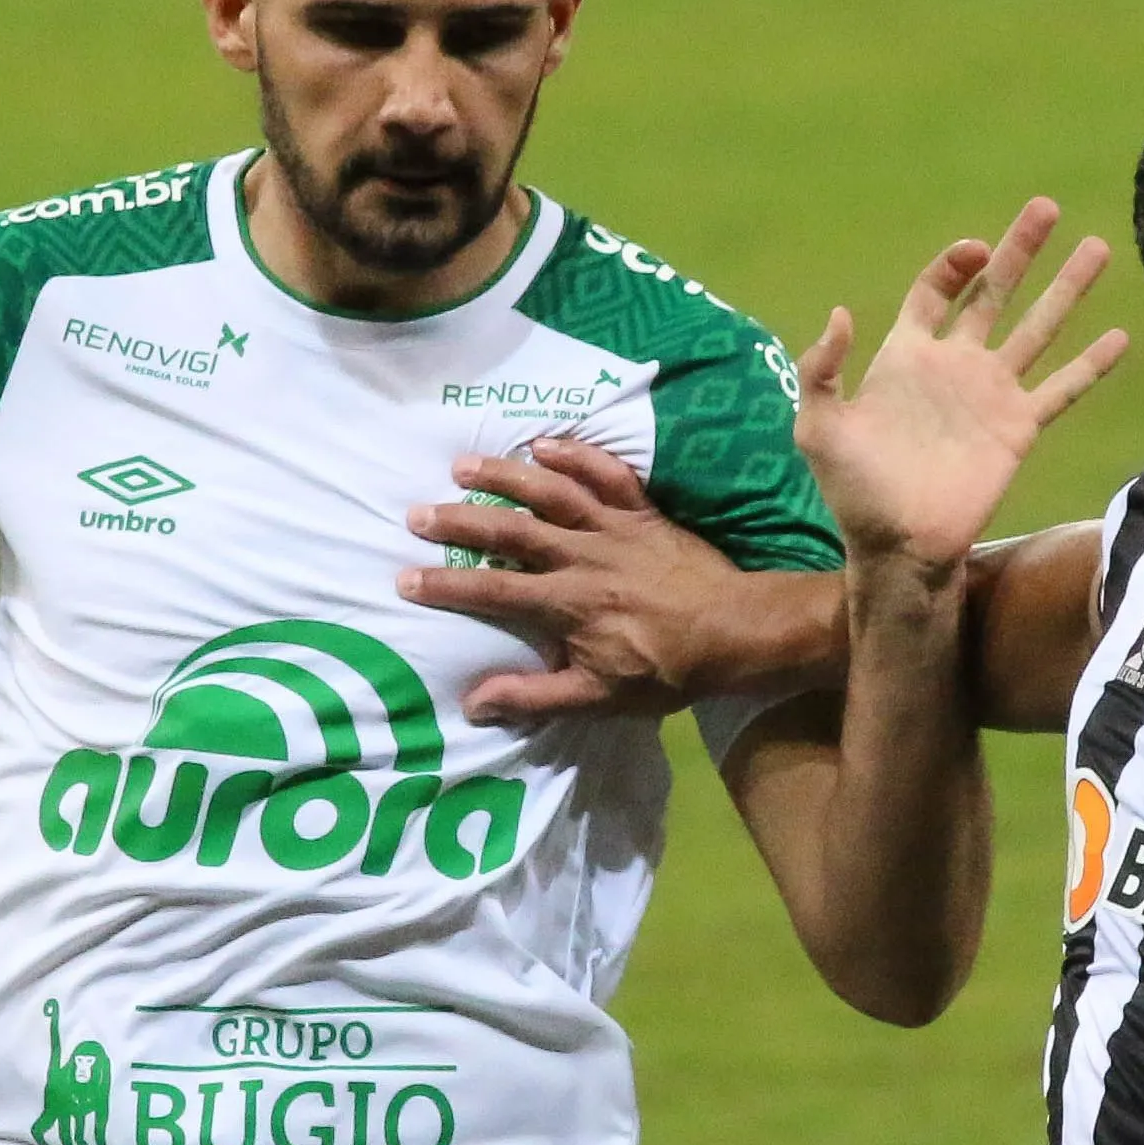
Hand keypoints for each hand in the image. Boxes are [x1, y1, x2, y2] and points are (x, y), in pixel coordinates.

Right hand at [400, 439, 737, 723]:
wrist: (737, 631)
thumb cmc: (668, 670)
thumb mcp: (600, 698)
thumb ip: (535, 695)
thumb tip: (473, 701)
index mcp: (570, 604)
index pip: (495, 591)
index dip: (448, 585)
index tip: (406, 579)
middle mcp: (584, 557)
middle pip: (512, 532)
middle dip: (461, 521)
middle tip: (417, 513)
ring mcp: (615, 528)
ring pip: (551, 493)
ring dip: (505, 476)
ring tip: (462, 465)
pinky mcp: (643, 512)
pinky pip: (607, 474)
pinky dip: (576, 455)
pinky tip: (543, 443)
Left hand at [795, 198, 1121, 571]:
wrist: (899, 545)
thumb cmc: (853, 490)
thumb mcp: (818, 427)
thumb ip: (823, 369)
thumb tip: (841, 314)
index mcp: (907, 356)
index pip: (934, 291)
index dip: (952, 266)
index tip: (975, 250)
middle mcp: (956, 365)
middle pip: (994, 292)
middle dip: (1019, 249)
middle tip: (1046, 207)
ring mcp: (992, 394)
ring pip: (1037, 328)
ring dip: (1066, 289)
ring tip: (1097, 247)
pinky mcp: (1020, 427)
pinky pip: (1062, 388)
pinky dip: (1091, 364)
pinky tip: (1120, 336)